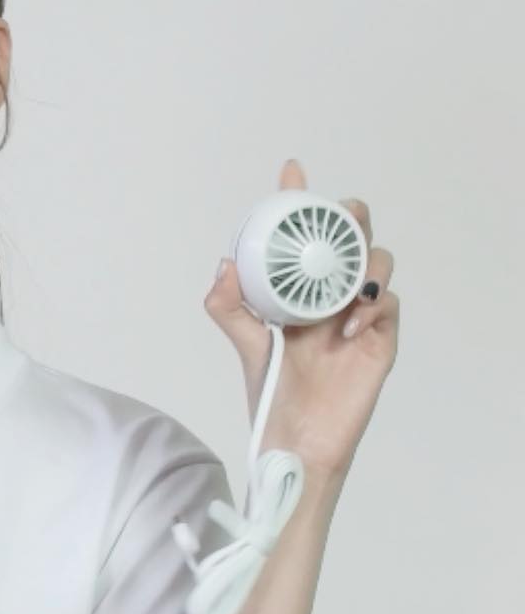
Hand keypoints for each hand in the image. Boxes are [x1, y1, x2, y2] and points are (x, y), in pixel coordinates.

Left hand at [205, 159, 398, 479]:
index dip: (302, 202)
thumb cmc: (273, 398)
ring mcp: (360, 318)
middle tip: (335, 217)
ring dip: (364, 260)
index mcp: (300, 294)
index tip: (291, 171)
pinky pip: (389, 306)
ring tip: (344, 281)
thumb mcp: (246, 347)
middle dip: (349, 217)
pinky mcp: (381, 342)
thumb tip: (224, 265)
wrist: (295, 442)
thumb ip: (229, 308)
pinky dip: (373, 304)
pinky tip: (351, 320)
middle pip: (354, 239)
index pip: (305, 240)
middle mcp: (332, 299)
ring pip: (378, 263)